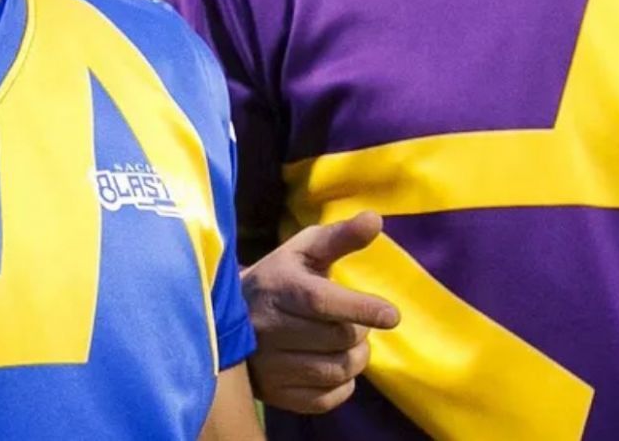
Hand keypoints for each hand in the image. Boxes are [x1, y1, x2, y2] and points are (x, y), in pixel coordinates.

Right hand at [241, 211, 400, 414]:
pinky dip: (342, 384)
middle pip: (339, 338)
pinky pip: (328, 398)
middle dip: (359, 330)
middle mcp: (268, 328)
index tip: (391, 315)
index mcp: (278, 288)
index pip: (322, 302)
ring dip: (355, 357)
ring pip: (338, 370)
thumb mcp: (304, 251)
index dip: (360, 308)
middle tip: (351, 321)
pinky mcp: (276, 395)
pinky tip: (330, 364)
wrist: (228, 320)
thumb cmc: (279, 279)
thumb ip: (340, 238)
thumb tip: (376, 219)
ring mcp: (270, 366)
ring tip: (343, 342)